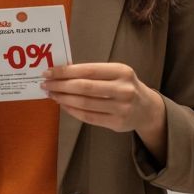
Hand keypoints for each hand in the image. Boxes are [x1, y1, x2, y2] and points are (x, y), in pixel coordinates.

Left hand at [42, 63, 165, 137]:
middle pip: (84, 87)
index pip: (88, 70)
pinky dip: (72, 111)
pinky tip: (63, 105)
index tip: (49, 72)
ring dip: (64, 99)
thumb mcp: (116, 73)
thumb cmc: (125, 86)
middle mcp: (123, 89)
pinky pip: (88, 117)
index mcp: (121, 71)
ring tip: (52, 94)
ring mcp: (121, 108)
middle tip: (46, 84)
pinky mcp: (117, 123)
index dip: (66, 72)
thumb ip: (93, 73)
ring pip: (84, 103)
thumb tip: (62, 73)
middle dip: (61, 86)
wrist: (146, 109)